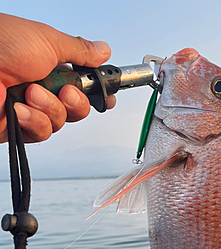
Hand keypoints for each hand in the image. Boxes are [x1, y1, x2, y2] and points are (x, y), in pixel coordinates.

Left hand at [0, 13, 115, 142]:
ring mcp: (30, 109)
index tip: (106, 98)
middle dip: (75, 102)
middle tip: (64, 91)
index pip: (81, 85)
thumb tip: (103, 50)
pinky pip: (42, 132)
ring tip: (30, 93)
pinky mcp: (18, 128)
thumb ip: (80, 50)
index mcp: (50, 66)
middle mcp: (42, 88)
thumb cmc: (1, 44)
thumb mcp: (48, 41)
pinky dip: (35, 121)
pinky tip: (19, 109)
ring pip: (60, 122)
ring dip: (50, 109)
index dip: (95, 94)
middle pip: (77, 109)